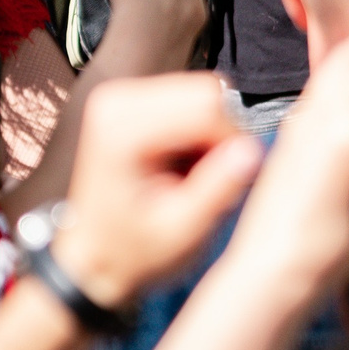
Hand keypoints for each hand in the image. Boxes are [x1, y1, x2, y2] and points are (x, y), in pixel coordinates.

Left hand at [48, 75, 264, 309]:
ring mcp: (123, 96)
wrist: (96, 257)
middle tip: (204, 180)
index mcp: (120, 128)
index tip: (221, 183)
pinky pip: (193, 99)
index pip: (206, 106)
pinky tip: (183, 163)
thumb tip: (251, 151)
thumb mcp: (182, 232)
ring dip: (212, 135)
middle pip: (206, 92)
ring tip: (191, 176)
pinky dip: (200, 131)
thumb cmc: (133, 251)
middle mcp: (117, 101)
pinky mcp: (134, 99)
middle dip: (220, 137)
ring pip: (205, 93)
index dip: (228, 143)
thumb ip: (217, 189)